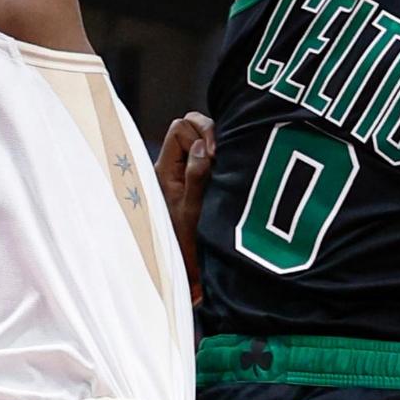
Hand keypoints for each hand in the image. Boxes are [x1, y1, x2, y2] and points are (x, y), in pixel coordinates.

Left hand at [155, 111, 215, 303]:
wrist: (191, 272)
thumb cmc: (189, 245)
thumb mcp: (193, 210)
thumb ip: (196, 176)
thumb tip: (202, 146)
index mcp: (165, 169)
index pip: (180, 128)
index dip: (200, 134)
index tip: (215, 155)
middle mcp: (175, 167)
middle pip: (192, 127)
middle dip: (211, 135)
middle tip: (223, 158)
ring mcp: (188, 173)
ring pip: (205, 141)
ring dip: (219, 148)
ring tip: (231, 166)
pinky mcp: (202, 181)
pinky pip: (212, 157)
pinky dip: (224, 159)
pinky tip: (234, 171)